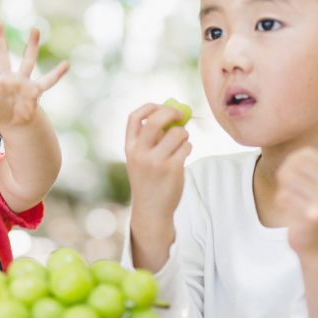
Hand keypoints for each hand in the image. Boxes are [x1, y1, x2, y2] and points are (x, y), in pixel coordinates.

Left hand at [0, 22, 68, 129]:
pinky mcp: (35, 90)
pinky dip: (57, 74)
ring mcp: (22, 82)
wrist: (14, 119)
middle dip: (0, 41)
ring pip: (28, 61)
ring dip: (32, 46)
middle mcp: (7, 78)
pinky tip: (66, 64)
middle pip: (2, 57)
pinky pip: (48, 81)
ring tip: (35, 29)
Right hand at [125, 103, 191, 236]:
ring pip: (177, 133)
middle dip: (172, 112)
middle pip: (156, 120)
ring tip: (181, 145)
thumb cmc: (149, 180)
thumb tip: (174, 113)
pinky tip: (183, 156)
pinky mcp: (172, 169)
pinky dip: (188, 147)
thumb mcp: (141, 159)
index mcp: (130, 148)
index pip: (134, 117)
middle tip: (181, 115)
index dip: (149, 107)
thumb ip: (151, 138)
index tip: (161, 107)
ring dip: (184, 135)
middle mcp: (140, 153)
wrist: (151, 210)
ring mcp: (156, 162)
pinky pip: (186, 146)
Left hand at [275, 147, 317, 256]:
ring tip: (290, 201)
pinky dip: (281, 203)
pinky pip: (283, 197)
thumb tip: (291, 153)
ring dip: (282, 191)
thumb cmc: (314, 210)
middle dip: (283, 176)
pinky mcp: (312, 216)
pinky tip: (290, 211)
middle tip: (285, 188)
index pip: (305, 154)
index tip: (289, 173)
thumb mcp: (317, 186)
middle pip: (291, 166)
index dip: (291, 161)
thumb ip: (306, 168)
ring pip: (285, 182)